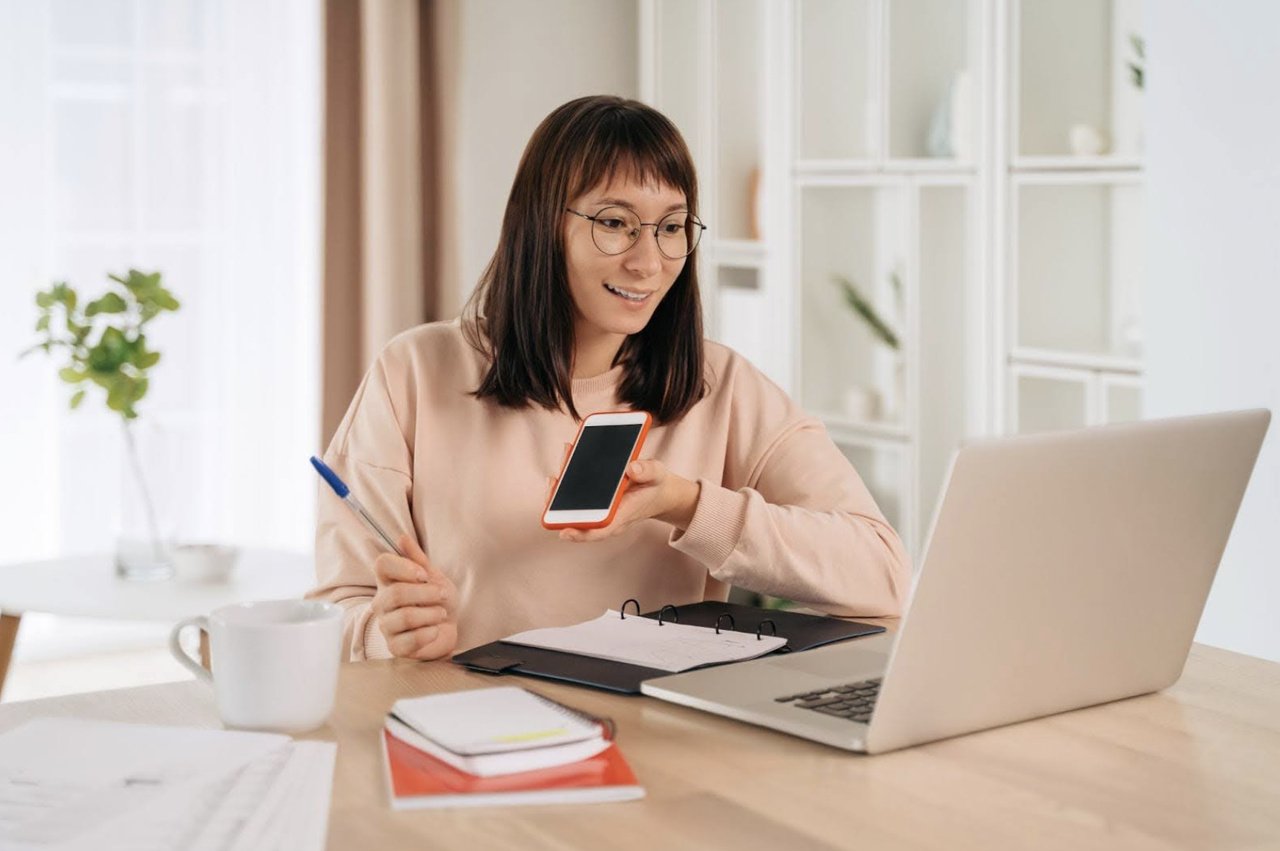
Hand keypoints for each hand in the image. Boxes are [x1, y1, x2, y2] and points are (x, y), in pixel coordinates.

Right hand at [371, 533, 458, 659]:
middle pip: (396, 593)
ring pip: (406, 617)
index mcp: (388, 581)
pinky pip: (410, 640)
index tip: (424, 575)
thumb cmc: (438, 600)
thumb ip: (418, 559)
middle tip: (442, 596)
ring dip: (432, 614)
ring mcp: (386, 625)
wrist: (448, 628)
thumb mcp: (433, 577)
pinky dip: (430, 633)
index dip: (404, 567)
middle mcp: (382, 602)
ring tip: (441, 614)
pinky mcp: (395, 647)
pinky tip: (435, 630)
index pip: (382, 564)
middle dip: (427, 594)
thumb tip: (402, 538)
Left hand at [557, 458, 700, 542]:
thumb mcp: (658, 475)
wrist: (656, 491)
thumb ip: (648, 472)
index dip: (580, 534)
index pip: (600, 530)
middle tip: (553, 480)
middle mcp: (605, 515)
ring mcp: (597, 507)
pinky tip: (569, 452)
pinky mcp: (593, 498)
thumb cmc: (654, 486)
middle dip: (560, 501)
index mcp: (622, 516)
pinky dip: (569, 474)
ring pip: (572, 502)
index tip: (564, 532)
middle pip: (578, 516)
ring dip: (563, 482)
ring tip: (565, 454)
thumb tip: (632, 468)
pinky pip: (575, 491)